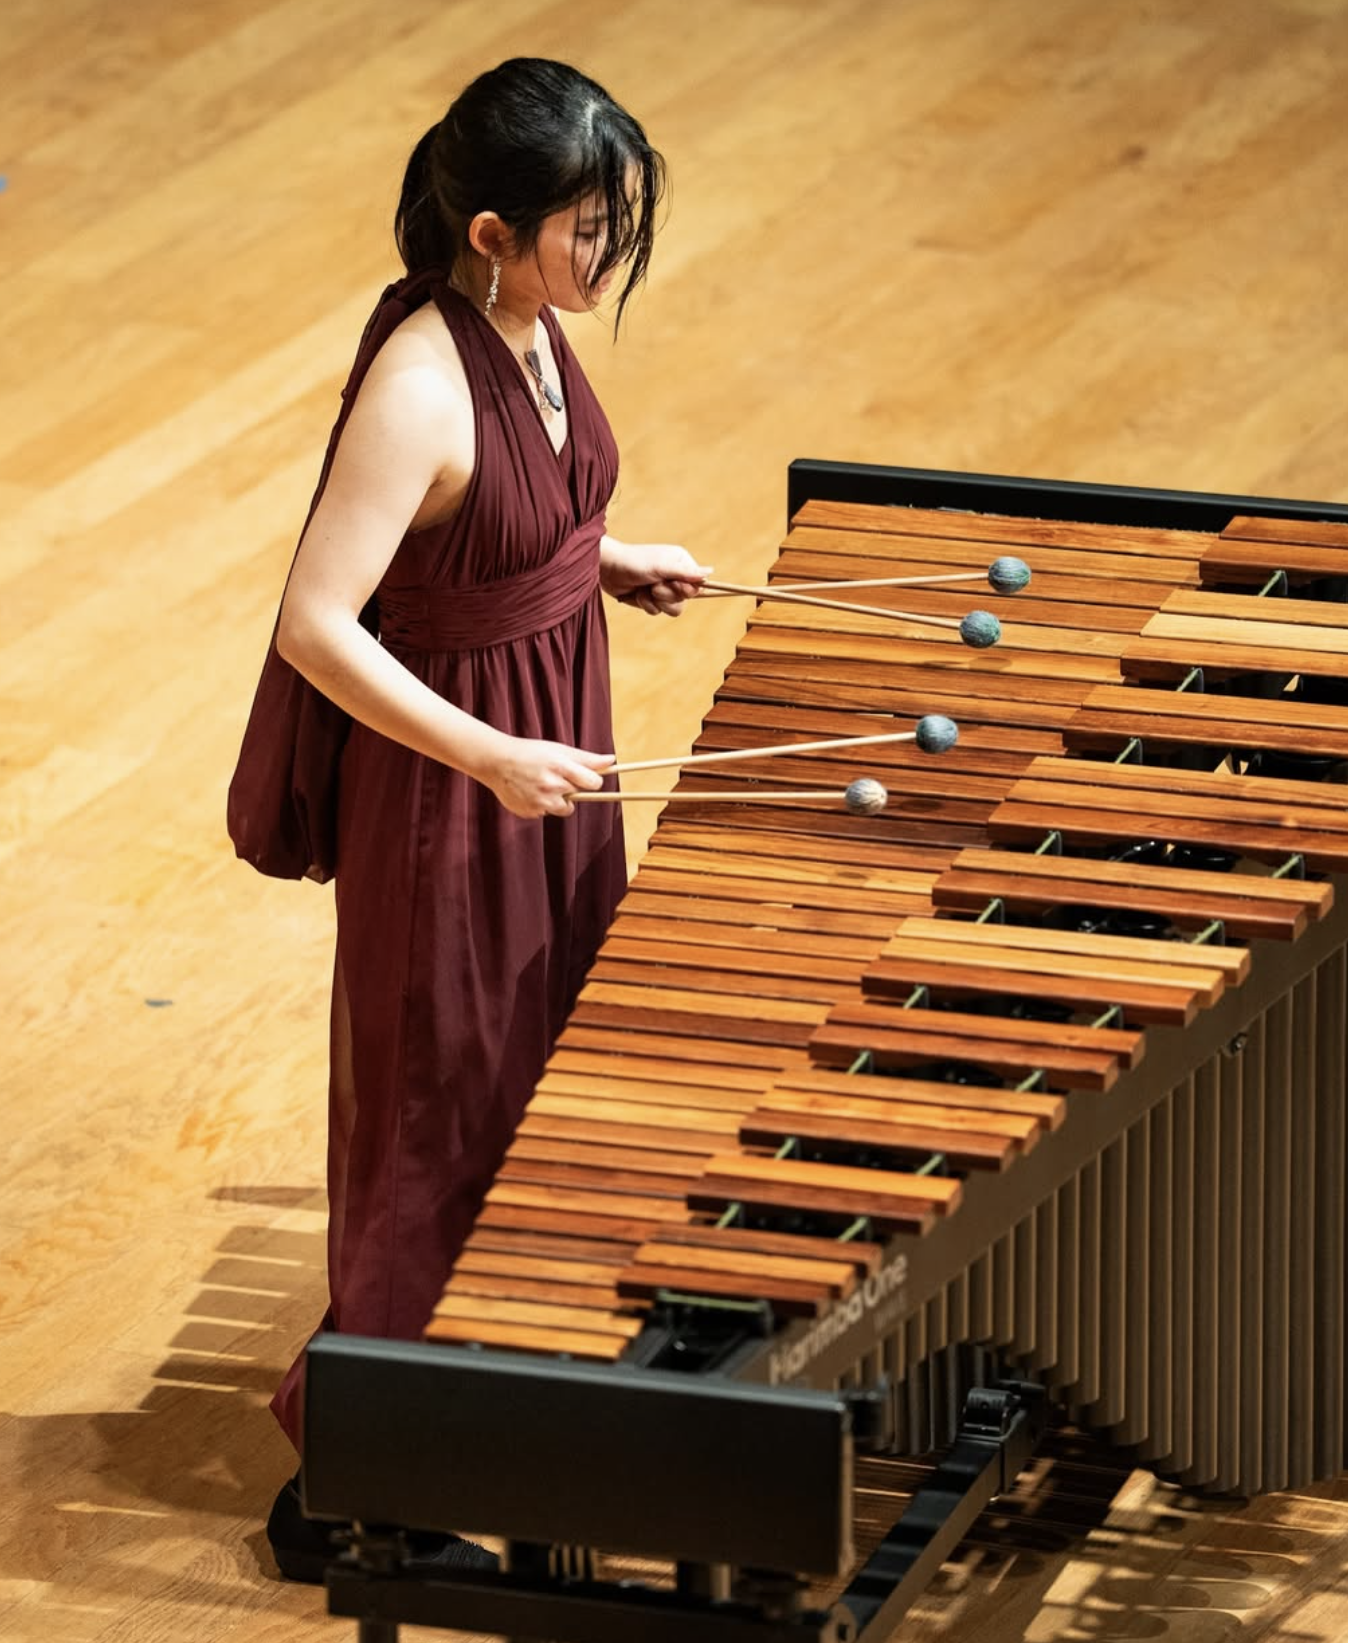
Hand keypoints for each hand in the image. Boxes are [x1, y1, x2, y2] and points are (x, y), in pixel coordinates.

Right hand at [480, 735, 614, 817]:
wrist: (496, 762)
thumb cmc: (531, 753)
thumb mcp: (558, 750)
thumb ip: (586, 759)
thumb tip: (613, 761)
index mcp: (560, 766)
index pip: (593, 783)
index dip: (593, 781)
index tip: (588, 778)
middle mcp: (551, 785)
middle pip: (578, 795)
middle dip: (571, 787)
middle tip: (556, 776)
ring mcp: (540, 801)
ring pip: (564, 809)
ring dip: (559, 800)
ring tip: (543, 785)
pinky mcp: (530, 812)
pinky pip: (546, 813)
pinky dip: (541, 805)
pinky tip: (530, 792)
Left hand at [600, 538, 711, 616]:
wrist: (608, 569)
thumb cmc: (634, 563)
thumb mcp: (661, 567)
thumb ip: (685, 572)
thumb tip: (710, 572)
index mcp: (681, 563)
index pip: (696, 585)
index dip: (685, 589)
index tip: (674, 584)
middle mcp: (675, 575)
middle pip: (685, 600)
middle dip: (667, 596)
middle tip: (653, 585)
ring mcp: (663, 588)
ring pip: (673, 609)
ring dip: (656, 602)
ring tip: (644, 589)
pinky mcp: (651, 599)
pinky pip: (657, 612)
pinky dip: (646, 605)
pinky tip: (637, 594)